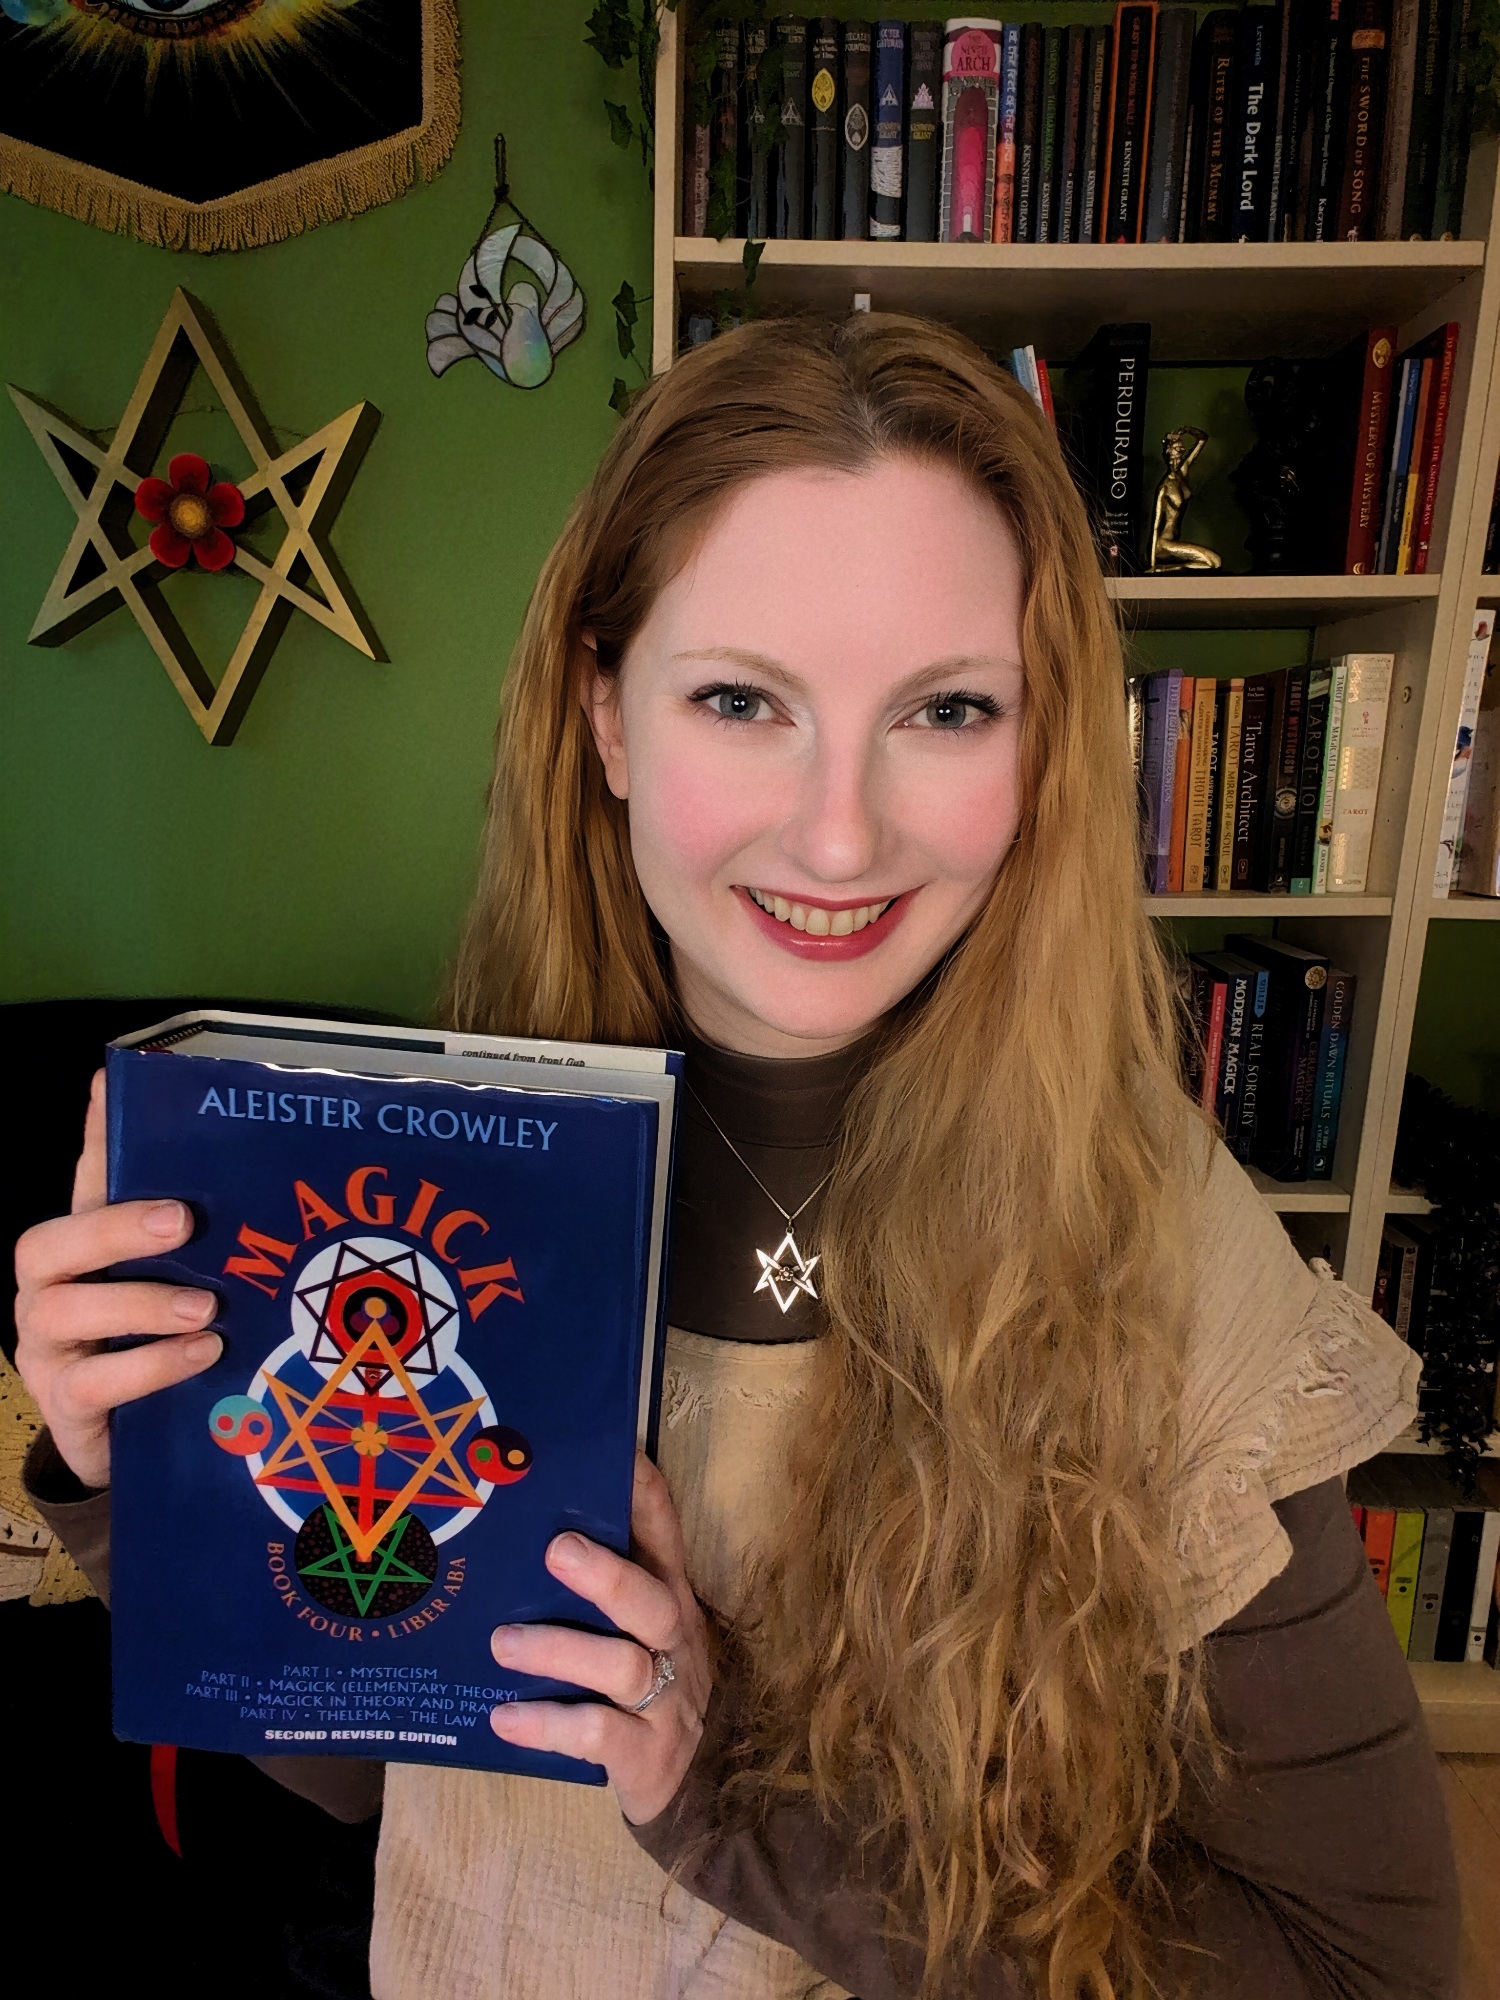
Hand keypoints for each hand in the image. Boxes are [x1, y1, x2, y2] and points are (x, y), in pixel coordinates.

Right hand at [13, 1068, 221, 1489]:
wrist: (127, 1444)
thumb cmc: (160, 1344)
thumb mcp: (183, 1284)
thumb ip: (208, 1241)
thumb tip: (269, 1178)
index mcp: (83, 1245)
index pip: (85, 1178)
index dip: (94, 1132)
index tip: (107, 1081)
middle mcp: (50, 1286)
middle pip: (50, 1241)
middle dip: (114, 1225)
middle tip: (181, 1219)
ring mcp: (47, 1346)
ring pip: (65, 1309)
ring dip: (141, 1303)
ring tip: (206, 1307)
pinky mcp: (62, 1404)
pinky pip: (92, 1383)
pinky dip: (150, 1366)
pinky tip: (200, 1356)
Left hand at [489, 1449, 710, 1825]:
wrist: (695, 1789)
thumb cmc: (644, 1688)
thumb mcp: (633, 1628)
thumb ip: (594, 1587)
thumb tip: (509, 1533)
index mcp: (666, 1594)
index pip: (662, 1530)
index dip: (640, 1488)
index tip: (608, 1450)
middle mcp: (672, 1640)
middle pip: (651, 1601)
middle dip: (606, 1575)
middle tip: (555, 1551)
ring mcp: (664, 1698)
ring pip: (623, 1666)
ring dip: (562, 1650)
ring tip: (504, 1642)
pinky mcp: (644, 1753)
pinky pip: (599, 1735)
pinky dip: (550, 1725)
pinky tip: (504, 1718)